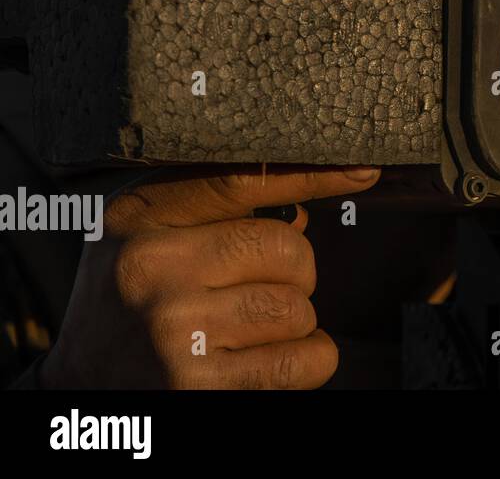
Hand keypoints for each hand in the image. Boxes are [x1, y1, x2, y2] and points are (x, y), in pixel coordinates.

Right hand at [41, 165, 380, 388]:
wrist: (75, 390)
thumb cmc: (128, 299)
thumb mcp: (145, 235)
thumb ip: (212, 209)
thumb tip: (303, 213)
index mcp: (138, 215)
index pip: (243, 179)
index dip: (314, 173)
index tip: (364, 169)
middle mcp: (151, 266)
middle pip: (288, 250)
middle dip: (294, 275)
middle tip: (256, 290)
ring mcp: (172, 328)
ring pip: (299, 308)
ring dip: (294, 322)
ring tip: (247, 329)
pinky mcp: (195, 385)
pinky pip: (303, 359)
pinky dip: (308, 360)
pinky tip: (268, 360)